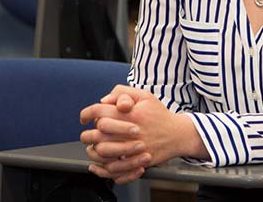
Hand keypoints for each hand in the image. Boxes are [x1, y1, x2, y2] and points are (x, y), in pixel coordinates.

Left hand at [80, 85, 207, 182]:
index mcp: (129, 113)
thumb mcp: (144, 95)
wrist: (178, 134)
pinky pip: (113, 168)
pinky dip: (102, 167)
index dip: (87, 113)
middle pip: (96, 133)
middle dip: (88, 133)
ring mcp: (132, 148)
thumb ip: (123, 92)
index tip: (84, 118)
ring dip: (93, 149)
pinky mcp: (136, 162)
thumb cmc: (159, 114)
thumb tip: (104, 100)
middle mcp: (129, 131)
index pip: (99, 111)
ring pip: (102, 152)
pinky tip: (100, 162)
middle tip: (89, 133)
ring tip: (94, 147)